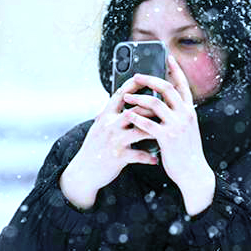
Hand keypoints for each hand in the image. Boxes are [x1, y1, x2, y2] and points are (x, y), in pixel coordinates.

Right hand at [59, 90, 158, 209]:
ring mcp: (114, 140)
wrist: (83, 171)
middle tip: (167, 108)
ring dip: (155, 130)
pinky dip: (149, 157)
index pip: (121, 95)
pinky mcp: (118, 156)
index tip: (148, 79)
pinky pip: (139, 155)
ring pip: (140, 130)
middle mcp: (109, 125)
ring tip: (166, 131)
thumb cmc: (95, 148)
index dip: (134, 86)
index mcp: (106, 116)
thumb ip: (112, 115)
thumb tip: (124, 101)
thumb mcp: (100, 127)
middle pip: (134, 110)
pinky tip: (156, 158)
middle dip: (152, 108)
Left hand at [123, 55, 215, 215]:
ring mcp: (177, 125)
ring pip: (155, 103)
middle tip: (136, 76)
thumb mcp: (187, 129)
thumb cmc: (186, 152)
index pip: (183, 85)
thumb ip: (180, 115)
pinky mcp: (167, 137)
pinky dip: (136, 118)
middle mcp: (186, 115)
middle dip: (150, 79)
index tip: (168, 57)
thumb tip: (168, 103)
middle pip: (167, 88)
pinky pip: (148, 123)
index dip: (176, 70)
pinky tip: (127, 116)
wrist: (193, 172)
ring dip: (138, 98)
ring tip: (126, 97)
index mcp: (190, 111)